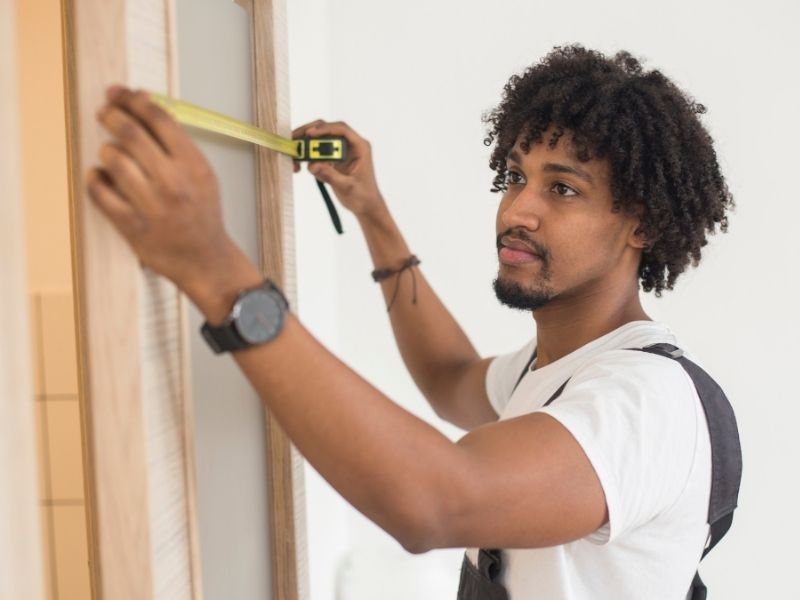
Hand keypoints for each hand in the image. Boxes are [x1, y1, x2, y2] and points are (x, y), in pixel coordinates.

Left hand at [87, 85, 253, 305]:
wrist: (205, 258)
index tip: (119, 93)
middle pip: (130, 133)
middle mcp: (174, 184)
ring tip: (110, 153)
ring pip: (113, 159)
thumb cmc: (201, 212)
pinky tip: (101, 177)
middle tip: (105, 113)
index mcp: (194, 166)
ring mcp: (152, 207)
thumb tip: (142, 101)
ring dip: (106, 150)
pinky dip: (95, 178)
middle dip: (112, 115)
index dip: (133, 99)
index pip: (159, 119)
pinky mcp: (133, 227)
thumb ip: (174, 141)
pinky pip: (100, 191)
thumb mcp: (201, 173)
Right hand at [292, 120, 386, 219]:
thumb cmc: (363, 196)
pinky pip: (317, 153)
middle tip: (293, 138)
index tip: (310, 134)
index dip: (325, 129)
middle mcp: (350, 145)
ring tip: (293, 156)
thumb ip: (330, 175)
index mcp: (360, 147)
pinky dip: (306, 157)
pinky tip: (298, 166)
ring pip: (320, 140)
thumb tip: (312, 166)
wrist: (365, 206)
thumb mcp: (347, 187)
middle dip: (309, 133)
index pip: (342, 130)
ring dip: (305, 146)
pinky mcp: (332, 160)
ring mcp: (340, 152)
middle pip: (327, 130)